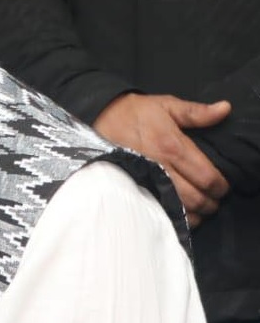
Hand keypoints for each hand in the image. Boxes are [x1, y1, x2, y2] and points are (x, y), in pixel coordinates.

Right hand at [93, 92, 230, 226]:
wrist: (97, 117)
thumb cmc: (134, 112)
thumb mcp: (165, 105)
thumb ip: (196, 112)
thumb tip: (225, 109)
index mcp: (172, 146)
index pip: (208, 177)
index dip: (221, 186)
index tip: (221, 185)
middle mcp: (160, 167)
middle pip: (196, 198)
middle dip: (210, 202)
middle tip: (212, 198)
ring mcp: (145, 180)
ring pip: (179, 209)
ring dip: (195, 213)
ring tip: (198, 207)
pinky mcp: (134, 187)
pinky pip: (159, 211)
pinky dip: (174, 217)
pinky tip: (179, 212)